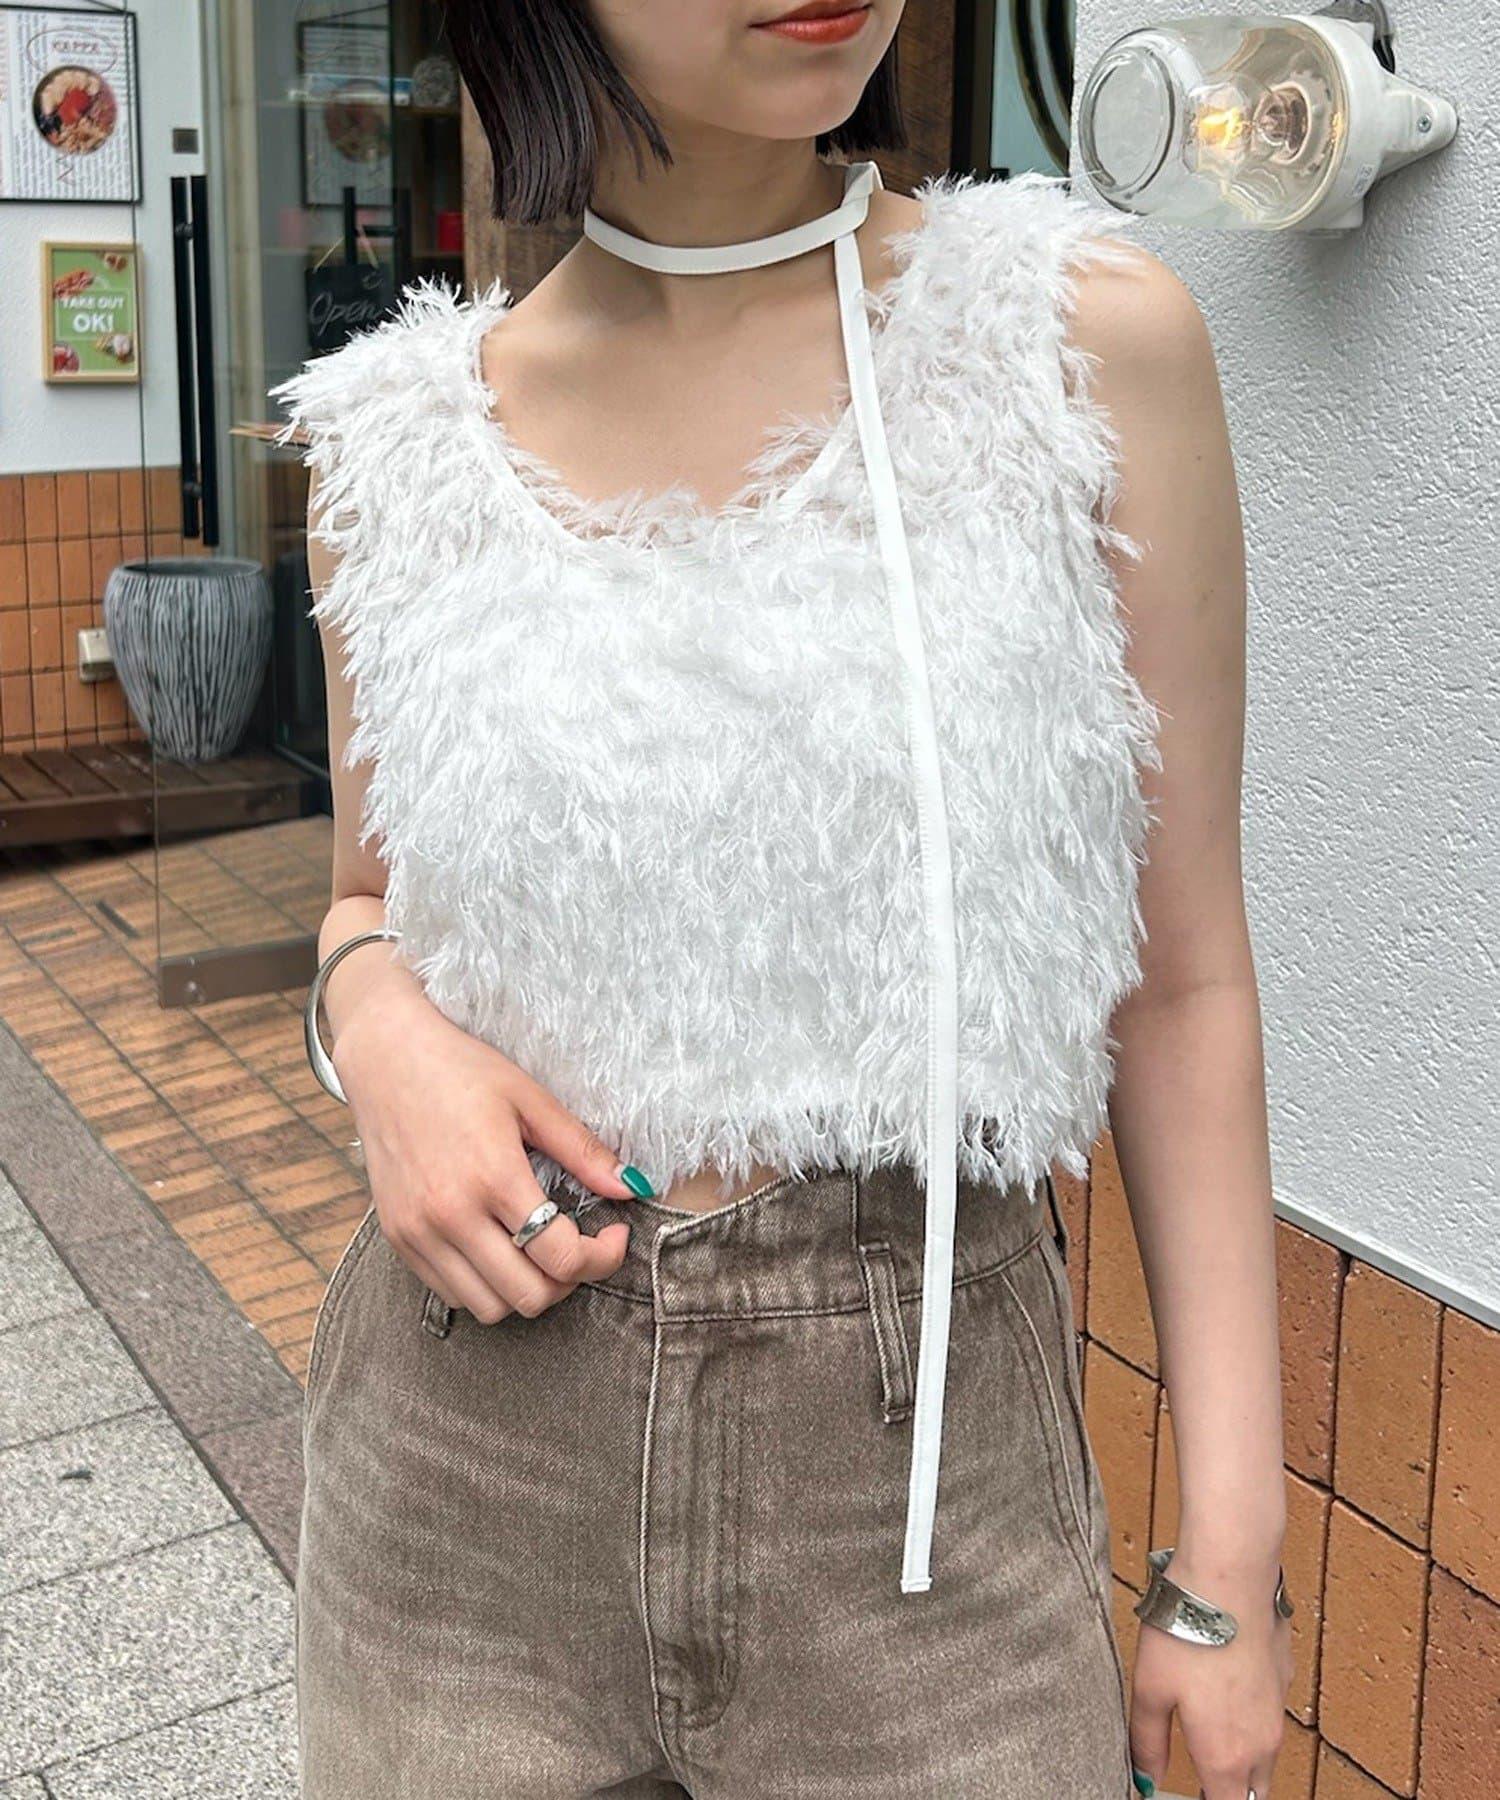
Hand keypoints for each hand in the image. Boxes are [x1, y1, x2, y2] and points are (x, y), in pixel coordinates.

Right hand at [332, 985, 647, 1321]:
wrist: (385, 1058)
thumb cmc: (460, 1070)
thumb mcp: (530, 1099)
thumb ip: (583, 1150)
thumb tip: (632, 1188)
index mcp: (492, 1176)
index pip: (561, 1258)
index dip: (602, 1257)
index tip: (613, 1234)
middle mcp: (450, 1215)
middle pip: (528, 1297)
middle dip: (570, 1281)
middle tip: (580, 1245)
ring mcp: (418, 1232)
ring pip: (489, 1308)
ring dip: (526, 1288)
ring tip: (540, 1248)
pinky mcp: (396, 1238)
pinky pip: (451, 1293)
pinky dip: (485, 1285)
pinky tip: (499, 1245)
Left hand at [1129, 1548, 1293, 1797]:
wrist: (1228, 1578)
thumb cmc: (1185, 1633)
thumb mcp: (1150, 1690)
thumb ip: (1148, 1742)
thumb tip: (1146, 1779)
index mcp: (1226, 1758)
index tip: (1186, 1794)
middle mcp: (1261, 1745)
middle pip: (1251, 1795)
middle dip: (1228, 1795)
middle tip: (1199, 1782)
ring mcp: (1277, 1713)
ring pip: (1265, 1761)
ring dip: (1243, 1764)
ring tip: (1207, 1741)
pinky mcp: (1282, 1681)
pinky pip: (1270, 1720)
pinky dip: (1251, 1724)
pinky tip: (1225, 1694)